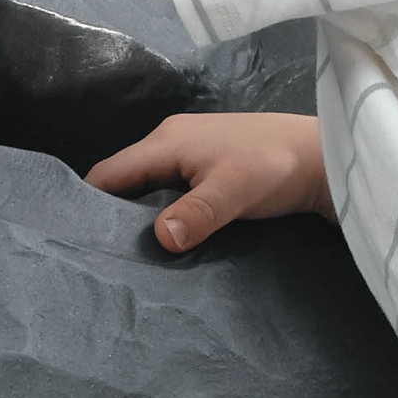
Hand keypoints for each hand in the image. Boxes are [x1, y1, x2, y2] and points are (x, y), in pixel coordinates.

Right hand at [85, 113, 330, 251]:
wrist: (321, 155)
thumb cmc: (274, 166)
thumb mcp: (233, 192)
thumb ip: (195, 214)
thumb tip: (159, 239)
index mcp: (166, 142)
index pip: (108, 174)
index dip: (87, 204)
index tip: (77, 240)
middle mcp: (169, 142)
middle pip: (123, 180)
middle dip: (110, 213)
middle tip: (101, 256)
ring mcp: (188, 152)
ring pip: (146, 186)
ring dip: (136, 215)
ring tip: (127, 253)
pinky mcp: (205, 166)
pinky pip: (167, 189)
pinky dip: (159, 211)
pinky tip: (164, 237)